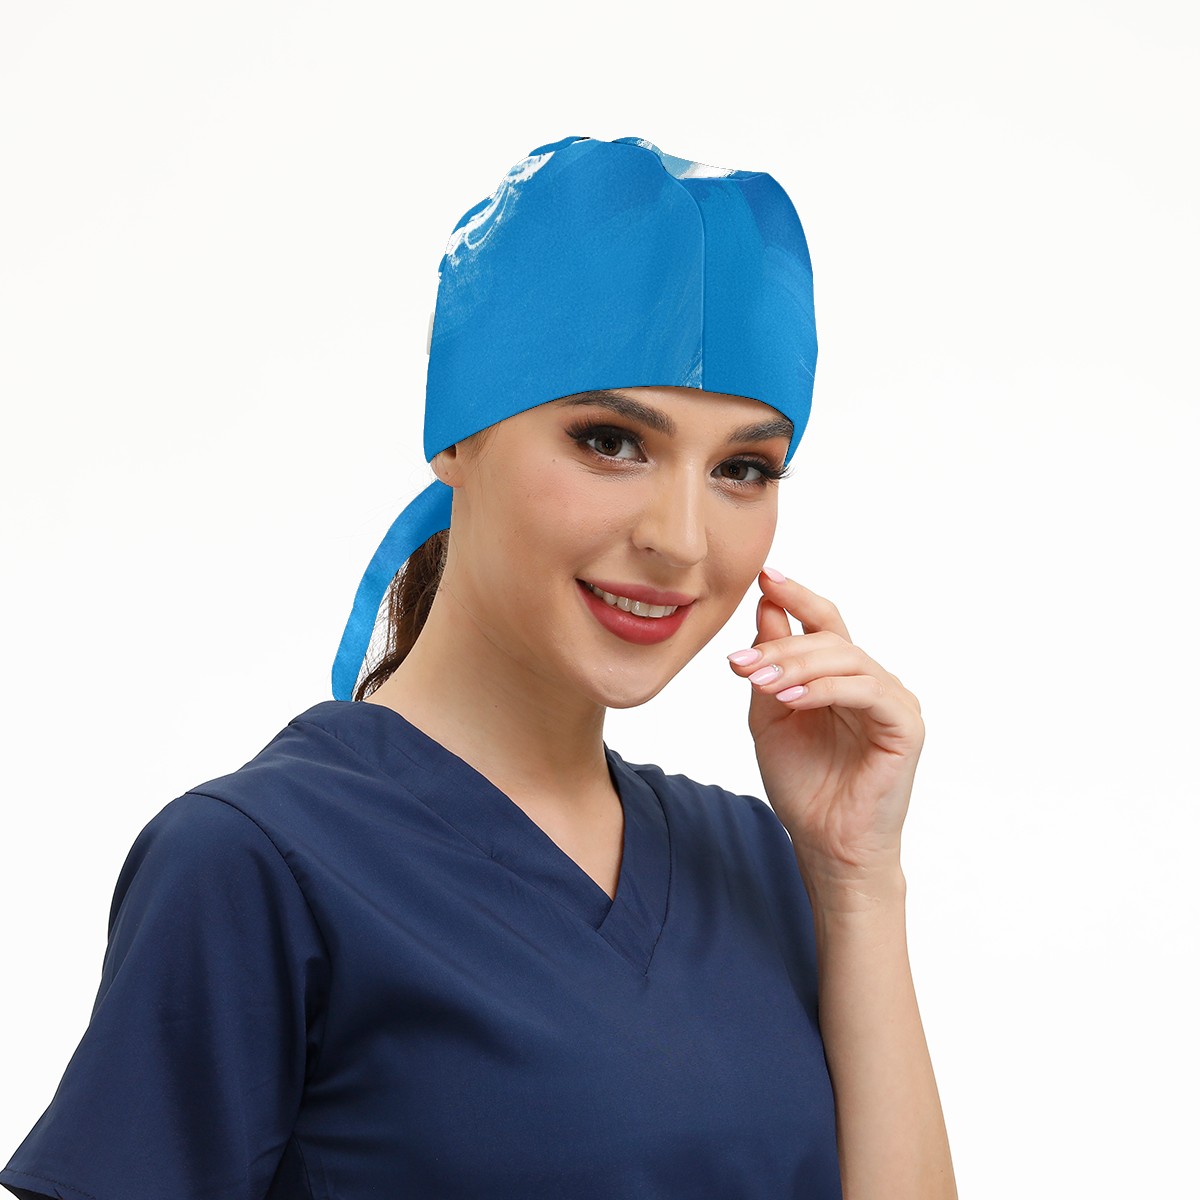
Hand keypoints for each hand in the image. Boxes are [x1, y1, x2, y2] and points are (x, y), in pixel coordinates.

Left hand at [726, 568, 924, 897]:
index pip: (823, 621)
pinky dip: (824, 690)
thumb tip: (765, 608)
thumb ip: (770, 665)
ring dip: (797, 665)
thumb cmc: (803, 784)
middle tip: (740, 662)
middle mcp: (871, 681)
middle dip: (780, 644)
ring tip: (759, 682)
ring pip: (845, 659)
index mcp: (841, 677)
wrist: (825, 844)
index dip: (796, 595)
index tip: (764, 575)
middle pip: (829, 638)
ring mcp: (892, 701)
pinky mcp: (905, 726)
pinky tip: (790, 699)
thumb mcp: (771, 715)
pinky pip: (865, 691)